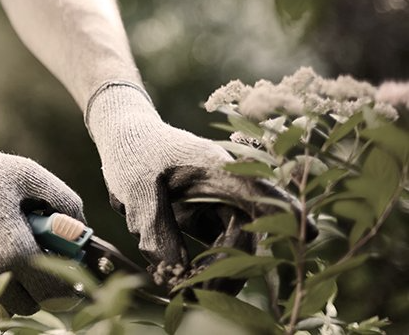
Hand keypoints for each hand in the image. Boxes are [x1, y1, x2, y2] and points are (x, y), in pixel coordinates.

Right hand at [0, 116, 83, 314]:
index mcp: (16, 251)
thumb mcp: (22, 173)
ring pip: (1, 310)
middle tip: (31, 257)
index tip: (64, 265)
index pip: (57, 290)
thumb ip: (61, 198)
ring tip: (2, 257)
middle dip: (37, 287)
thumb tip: (83, 226)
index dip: (67, 280)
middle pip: (31, 307)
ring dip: (9, 292)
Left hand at [87, 82, 310, 288]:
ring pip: (235, 247)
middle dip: (230, 270)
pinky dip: (204, 268)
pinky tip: (182, 282)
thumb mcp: (136, 187)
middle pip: (248, 234)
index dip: (285, 213)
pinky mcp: (208, 217)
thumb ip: (155, 227)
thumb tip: (174, 273)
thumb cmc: (133, 151)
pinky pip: (218, 249)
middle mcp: (228, 187)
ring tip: (184, 291)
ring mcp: (220, 203)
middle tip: (196, 295)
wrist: (124, 136)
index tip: (306, 232)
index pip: (261, 192)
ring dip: (216, 274)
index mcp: (218, 169)